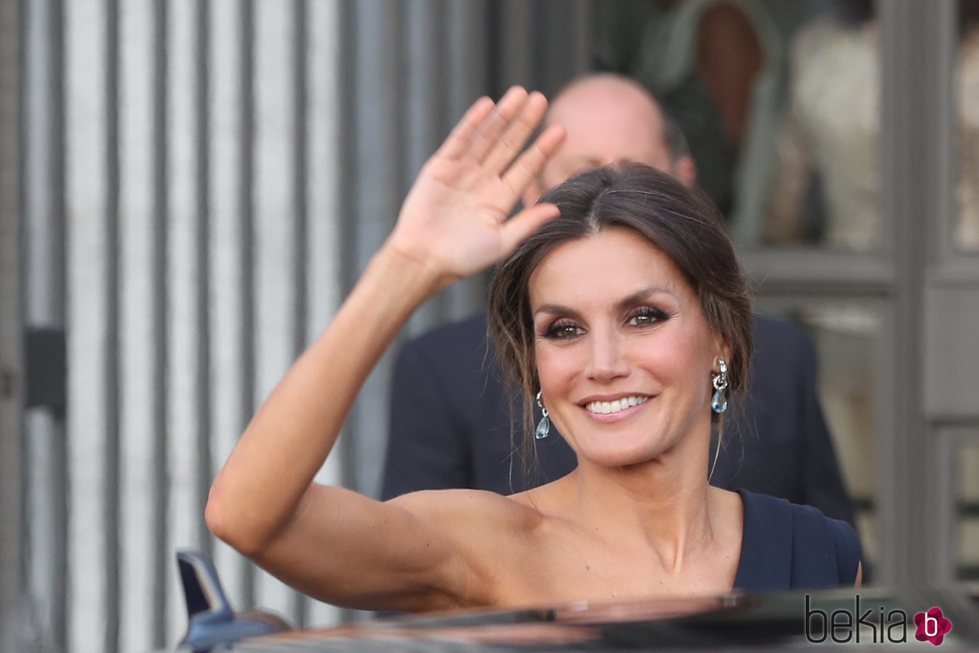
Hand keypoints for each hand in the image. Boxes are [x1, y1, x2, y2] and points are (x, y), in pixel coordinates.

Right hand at [388, 87, 565, 286]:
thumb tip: (557, 209)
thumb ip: (527, 223)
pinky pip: (459, 140)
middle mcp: (483, 182)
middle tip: (541, 99)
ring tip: (520, 93)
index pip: (527, 168)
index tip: (561, 130)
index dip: (543, 149)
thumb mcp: (501, 243)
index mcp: (500, 200)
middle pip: (509, 146)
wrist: (423, 260)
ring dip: (503, 116)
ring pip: (487, 138)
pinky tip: (488, 105)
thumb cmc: (461, 259)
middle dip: (525, 123)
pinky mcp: (440, 167)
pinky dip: (473, 122)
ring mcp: (462, 172)